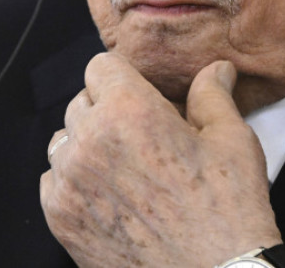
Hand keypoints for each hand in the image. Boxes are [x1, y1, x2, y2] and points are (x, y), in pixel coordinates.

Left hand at [40, 53, 281, 266]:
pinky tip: (110, 194)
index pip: (100, 66)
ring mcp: (69, 182)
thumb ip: (213, 94)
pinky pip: (52, 180)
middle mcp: (90, 141)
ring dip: (88, 144)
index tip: (141, 95)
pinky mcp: (61, 219)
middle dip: (108, 110)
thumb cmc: (227, 210)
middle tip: (142, 136)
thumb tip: (216, 69)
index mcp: (130, 110)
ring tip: (126, 166)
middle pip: (81, 101)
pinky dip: (75, 182)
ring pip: (64, 140)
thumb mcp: (232, 139)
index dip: (124, 78)